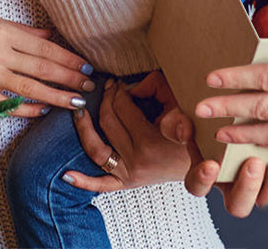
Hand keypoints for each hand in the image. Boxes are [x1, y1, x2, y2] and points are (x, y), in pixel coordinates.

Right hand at [0, 13, 94, 117]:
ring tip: (77, 102)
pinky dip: (28, 109)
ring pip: (31, 88)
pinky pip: (9, 105)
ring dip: (57, 96)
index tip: (84, 64)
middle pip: (42, 67)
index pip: (43, 46)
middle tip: (89, 85)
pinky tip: (42, 111)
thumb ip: (20, 30)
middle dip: (69, 77)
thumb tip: (48, 35)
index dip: (67, 57)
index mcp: (1, 30)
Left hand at [63, 72, 192, 191]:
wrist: (202, 165)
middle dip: (106, 100)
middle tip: (108, 88)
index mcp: (150, 141)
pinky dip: (84, 182)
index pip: (122, 108)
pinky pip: (102, 185)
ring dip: (84, 129)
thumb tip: (129, 85)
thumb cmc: (191, 131)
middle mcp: (137, 160)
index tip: (119, 83)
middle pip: (108, 122)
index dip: (118, 91)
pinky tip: (66, 175)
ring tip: (79, 111)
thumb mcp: (178, 103)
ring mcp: (130, 174)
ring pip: (96, 149)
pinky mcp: (127, 183)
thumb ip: (155, 88)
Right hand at [158, 102, 267, 215]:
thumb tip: (185, 131)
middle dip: (246, 188)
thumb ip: (177, 124)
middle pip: (237, 206)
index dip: (203, 180)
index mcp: (202, 173)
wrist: (217, 119)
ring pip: (262, 200)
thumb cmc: (196, 120)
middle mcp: (227, 185)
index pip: (197, 186)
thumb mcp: (182, 119)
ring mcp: (249, 182)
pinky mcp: (266, 174)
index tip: (211, 165)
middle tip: (253, 164)